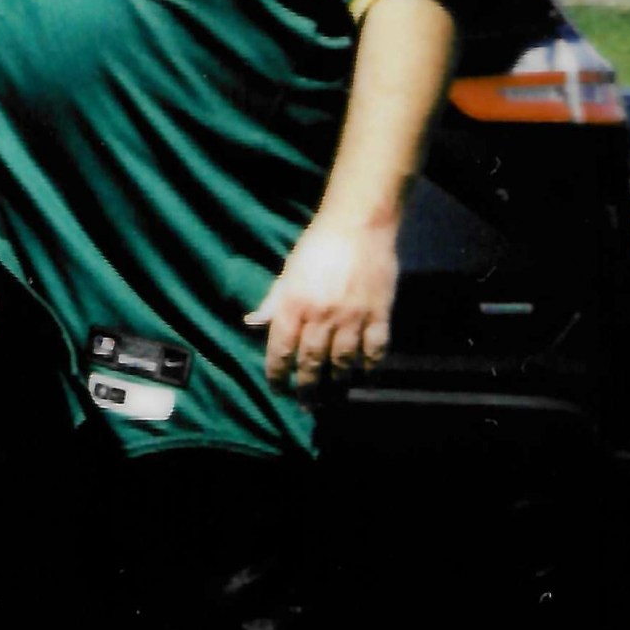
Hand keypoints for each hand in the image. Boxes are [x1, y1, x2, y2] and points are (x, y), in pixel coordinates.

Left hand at [245, 212, 401, 394]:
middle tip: (306, 405)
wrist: (359, 224)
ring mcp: (352, 318)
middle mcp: (321, 316)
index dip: (277, 375)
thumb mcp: (288, 272)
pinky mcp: (379, 315)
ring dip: (336, 384)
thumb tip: (251, 323)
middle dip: (306, 388)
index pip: (281, 350)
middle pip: (311, 363)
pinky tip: (364, 378)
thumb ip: (273, 302)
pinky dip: (370, 369)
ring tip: (332, 396)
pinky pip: (375, 351)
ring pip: (343, 363)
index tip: (277, 389)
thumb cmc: (317, 246)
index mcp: (294, 304)